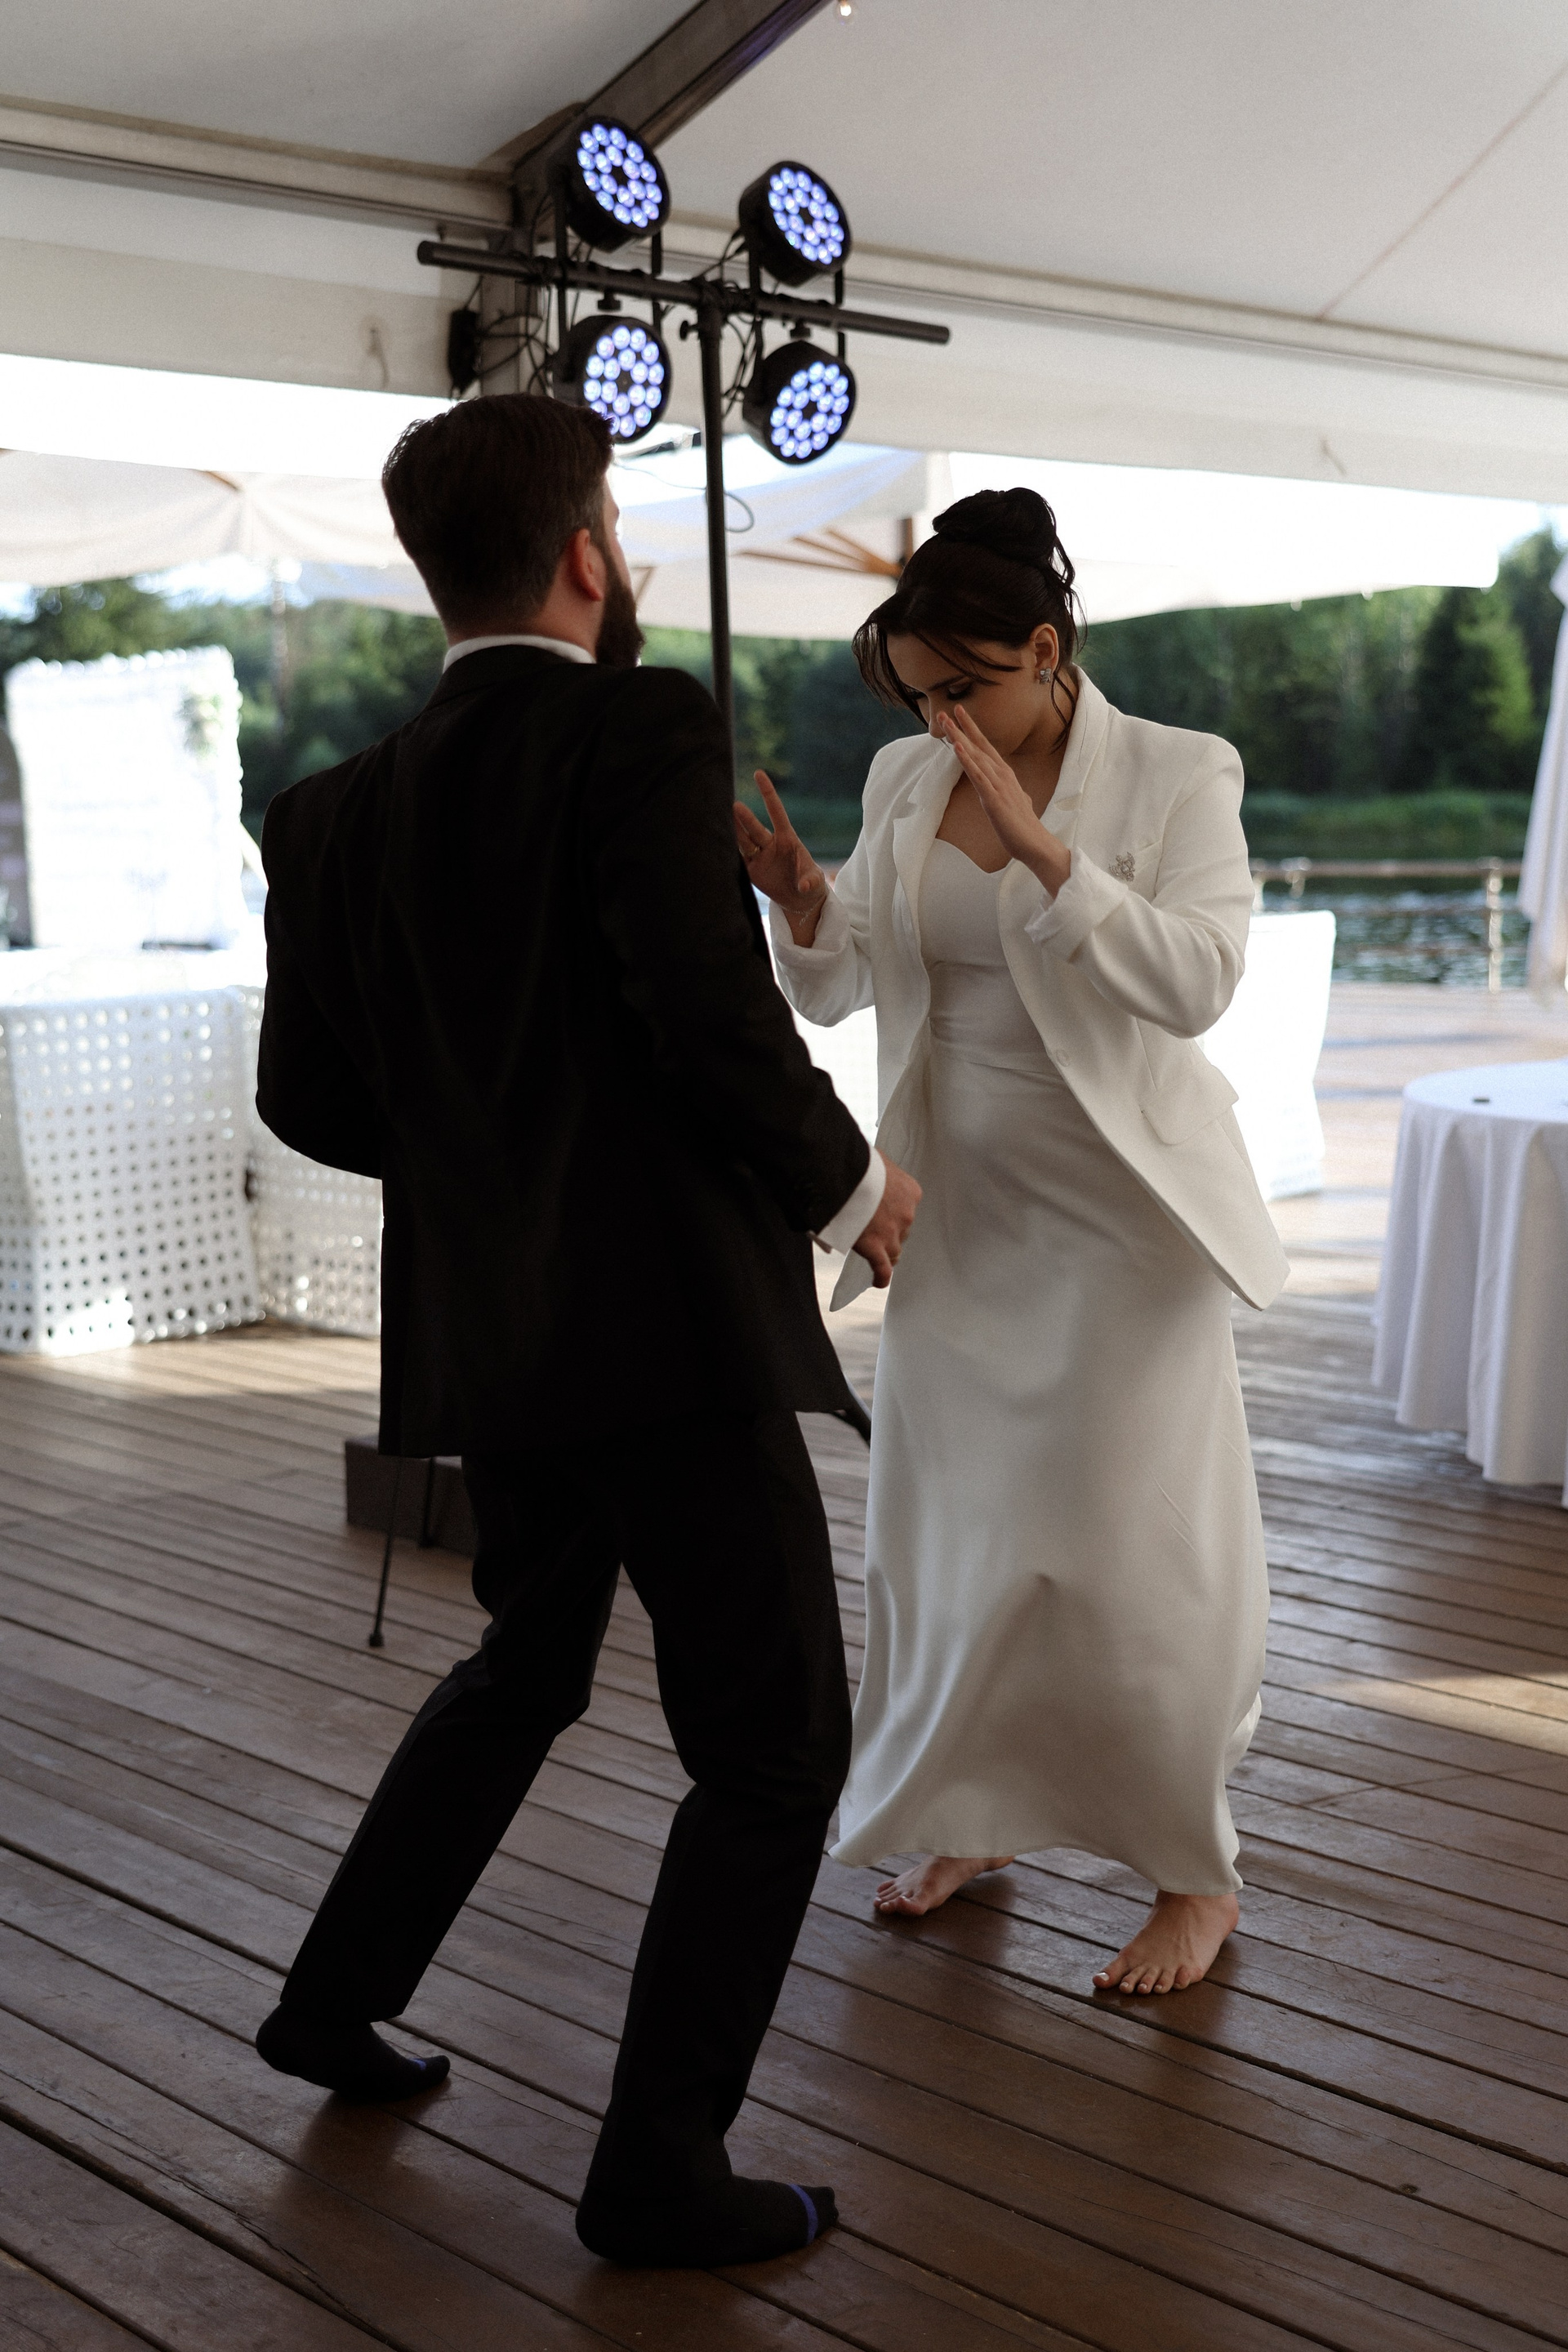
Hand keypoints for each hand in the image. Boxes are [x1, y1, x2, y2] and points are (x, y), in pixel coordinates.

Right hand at [734, 772, 828, 943]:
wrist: (799, 900)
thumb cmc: (811, 885)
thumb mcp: (815, 883)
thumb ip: (810, 881)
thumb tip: (805, 885)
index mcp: (788, 839)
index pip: (776, 812)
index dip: (768, 793)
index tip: (758, 774)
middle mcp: (771, 844)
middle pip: (755, 828)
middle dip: (746, 819)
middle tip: (735, 806)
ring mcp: (759, 856)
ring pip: (743, 840)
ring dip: (733, 831)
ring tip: (720, 817)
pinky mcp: (751, 869)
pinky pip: (738, 858)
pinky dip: (728, 851)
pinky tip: (717, 841)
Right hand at [852, 1154, 920, 1287]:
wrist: (843, 1171)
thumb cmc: (856, 1161)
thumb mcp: (876, 1162)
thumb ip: (878, 1175)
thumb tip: (866, 1173)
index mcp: (910, 1191)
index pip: (906, 1209)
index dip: (893, 1213)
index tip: (883, 1213)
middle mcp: (906, 1213)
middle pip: (901, 1231)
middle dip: (888, 1231)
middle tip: (872, 1227)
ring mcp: (892, 1232)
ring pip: (893, 1250)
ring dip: (885, 1251)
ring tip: (875, 1253)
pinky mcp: (875, 1246)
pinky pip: (882, 1268)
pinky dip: (881, 1277)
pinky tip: (878, 1281)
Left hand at [936, 706, 1070, 894]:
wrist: (1035, 845)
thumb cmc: (1023, 827)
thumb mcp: (1014, 803)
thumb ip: (1009, 792)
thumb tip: (1009, 790)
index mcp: (1005, 776)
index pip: (986, 748)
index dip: (973, 730)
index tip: (960, 715)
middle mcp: (1002, 775)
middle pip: (979, 746)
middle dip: (963, 727)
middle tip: (947, 710)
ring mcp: (998, 786)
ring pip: (976, 756)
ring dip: (960, 738)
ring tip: (946, 723)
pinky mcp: (994, 799)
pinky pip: (977, 776)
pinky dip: (967, 760)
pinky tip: (958, 747)